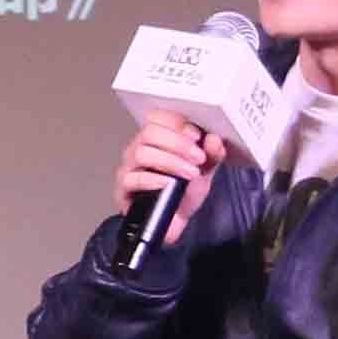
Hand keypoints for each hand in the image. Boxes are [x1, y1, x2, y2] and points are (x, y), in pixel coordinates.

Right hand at [109, 112, 232, 245]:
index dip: (177, 123)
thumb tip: (214, 139)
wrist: (176, 221)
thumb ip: (212, 154)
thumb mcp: (205, 170)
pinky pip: (133, 179)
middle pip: (150, 132)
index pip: (158, 117)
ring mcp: (129, 168)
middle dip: (178, 143)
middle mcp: (139, 148)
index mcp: (157, 139)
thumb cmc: (184, 193)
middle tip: (198, 157)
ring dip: (171, 162)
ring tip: (190, 173)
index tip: (197, 136)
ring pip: (142, 153)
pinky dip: (154, 179)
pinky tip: (169, 184)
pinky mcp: (123, 189)